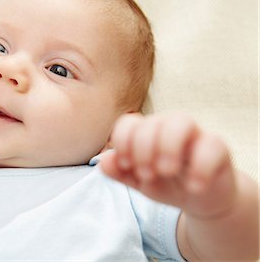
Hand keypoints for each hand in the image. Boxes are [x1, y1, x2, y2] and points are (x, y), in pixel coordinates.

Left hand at [99, 113, 236, 217]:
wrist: (199, 199)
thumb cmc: (166, 183)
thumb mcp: (138, 181)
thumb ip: (119, 172)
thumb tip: (103, 161)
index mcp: (146, 132)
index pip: (129, 123)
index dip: (122, 142)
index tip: (125, 164)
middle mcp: (169, 127)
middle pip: (152, 122)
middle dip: (143, 150)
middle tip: (146, 174)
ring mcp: (194, 135)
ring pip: (181, 121)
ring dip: (168, 147)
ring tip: (166, 172)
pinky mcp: (217, 148)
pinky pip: (211, 144)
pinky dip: (200, 167)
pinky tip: (193, 186)